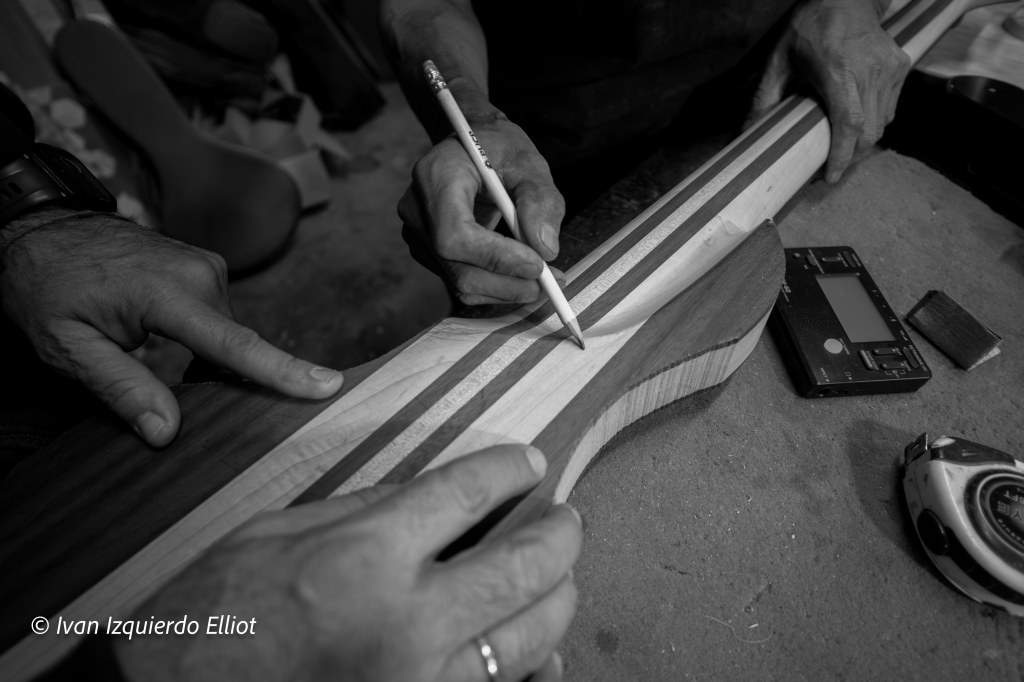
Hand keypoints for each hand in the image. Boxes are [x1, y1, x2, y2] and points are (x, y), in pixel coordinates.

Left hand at [0, 209, 342, 446]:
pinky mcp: (205, 267)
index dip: (284, 371)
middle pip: (233, 347)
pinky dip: (204, 339)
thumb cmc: (48, 284)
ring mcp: (206, 266)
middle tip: (154, 382)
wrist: (42, 226)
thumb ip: (120, 387)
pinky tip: (164, 341)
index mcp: (168, 293)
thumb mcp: (67, 346)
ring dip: (204, 358)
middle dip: (214, 378)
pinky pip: (220, 317)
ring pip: (226, 334)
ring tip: (144, 350)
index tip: (329, 386)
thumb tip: (166, 431)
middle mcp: (201, 274)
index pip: (236, 344)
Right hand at [113, 443, 581, 681]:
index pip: (466, 493)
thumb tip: (439, 490)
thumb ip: (368, 507)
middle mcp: (407, 622)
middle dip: (561, 535)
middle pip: (523, 568)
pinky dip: (533, 669)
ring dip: (558, 598)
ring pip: (531, 637)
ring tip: (560, 575)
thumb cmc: (217, 611)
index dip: (508, 469)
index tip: (528, 462)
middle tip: (568, 519)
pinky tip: (541, 649)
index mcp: (365, 556)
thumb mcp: (282, 531)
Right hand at [399, 112, 565, 304]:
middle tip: (551, 283)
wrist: (470, 146)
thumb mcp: (528, 162)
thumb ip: (541, 201)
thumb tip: (546, 250)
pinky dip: (496, 286)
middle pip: (457, 269)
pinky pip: (461, 282)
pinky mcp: (428, 252)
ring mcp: (418, 234)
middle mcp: (417, 209)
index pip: (455, 234)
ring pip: (460, 283)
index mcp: (437, 176)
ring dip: (507, 290)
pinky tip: (520, 273)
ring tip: (544, 279)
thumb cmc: (498, 148)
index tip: (538, 264)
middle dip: (509, 283)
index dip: (496, 257)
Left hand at [749, 0, 910, 182]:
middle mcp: (869, 71)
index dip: (843, 156)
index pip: (849, 124)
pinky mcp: (901, 66)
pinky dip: (876, 121)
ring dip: (864, 141)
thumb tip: (747, 132)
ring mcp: (889, 69)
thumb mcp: (780, 60)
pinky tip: (857, 121)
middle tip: (831, 167)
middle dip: (852, 156)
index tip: (831, 177)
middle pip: (870, 131)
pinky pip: (891, 108)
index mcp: (838, 71)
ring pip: (883, 123)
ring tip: (843, 145)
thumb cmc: (810, 27)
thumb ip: (765, 97)